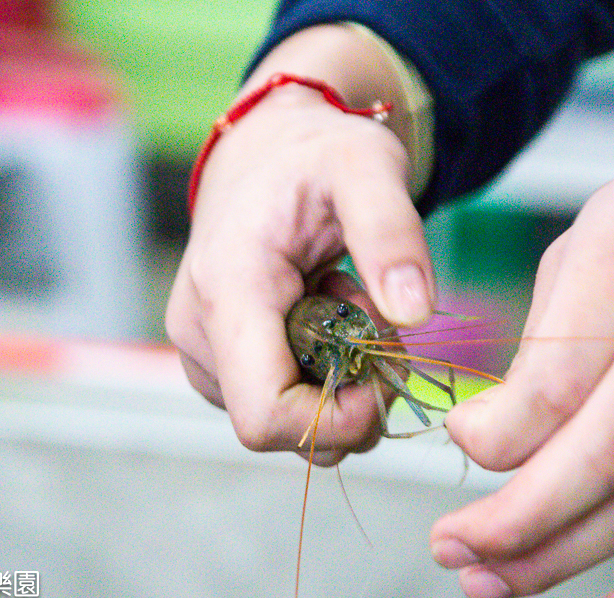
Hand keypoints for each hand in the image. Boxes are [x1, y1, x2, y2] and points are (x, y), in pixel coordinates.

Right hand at [166, 26, 435, 464]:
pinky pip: (284, 403)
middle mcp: (200, 334)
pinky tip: (326, 317)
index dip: (338, 419)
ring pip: (291, 422)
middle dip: (352, 393)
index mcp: (226, 291)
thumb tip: (413, 312)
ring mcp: (205, 354)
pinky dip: (323, 375)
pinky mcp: (220, 364)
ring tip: (347, 304)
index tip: (383, 371)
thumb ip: (390, 232)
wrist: (268, 152)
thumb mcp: (366, 166)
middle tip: (376, 319)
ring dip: (342, 382)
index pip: (265, 415)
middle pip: (286, 428)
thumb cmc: (313, 156)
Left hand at [430, 111, 613, 597]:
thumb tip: (500, 424)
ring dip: (562, 559)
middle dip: (511, 523)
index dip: (492, 433)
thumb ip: (550, 324)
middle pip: (601, 459)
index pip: (556, 381)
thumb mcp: (601, 225)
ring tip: (488, 581)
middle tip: (449, 548)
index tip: (461, 436)